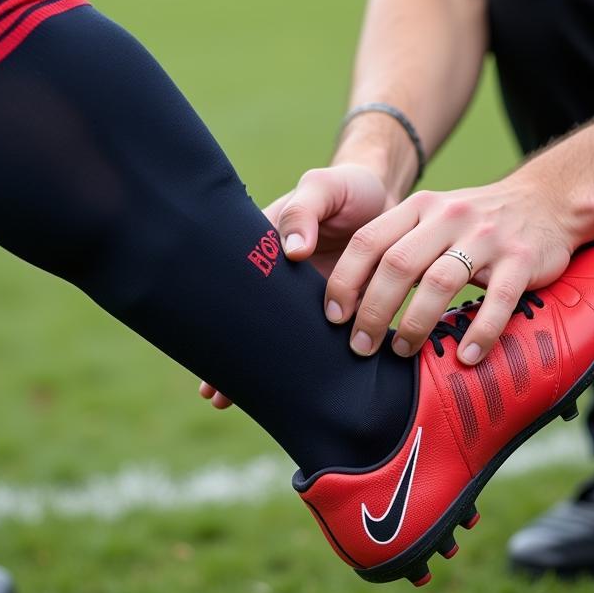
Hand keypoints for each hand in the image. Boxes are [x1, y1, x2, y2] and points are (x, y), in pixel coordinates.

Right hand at [198, 163, 393, 408]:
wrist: (387, 199)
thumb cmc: (346, 190)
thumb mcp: (322, 188)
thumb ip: (305, 211)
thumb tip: (294, 250)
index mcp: (266, 252)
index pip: (235, 289)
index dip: (218, 321)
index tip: (206, 353)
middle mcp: (283, 283)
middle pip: (252, 324)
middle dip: (232, 359)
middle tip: (215, 395)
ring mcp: (312, 301)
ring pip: (287, 341)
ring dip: (271, 370)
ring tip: (246, 403)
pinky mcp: (345, 311)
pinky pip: (327, 341)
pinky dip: (317, 365)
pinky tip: (307, 391)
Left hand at [323, 174, 576, 365]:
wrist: (547, 201)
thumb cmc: (476, 223)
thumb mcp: (432, 219)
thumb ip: (397, 247)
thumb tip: (351, 298)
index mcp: (419, 206)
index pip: (368, 240)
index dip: (345, 280)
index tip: (334, 316)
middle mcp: (448, 217)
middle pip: (398, 264)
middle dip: (373, 310)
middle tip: (361, 346)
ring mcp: (487, 237)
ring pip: (440, 282)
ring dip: (415, 323)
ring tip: (402, 351)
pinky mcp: (521, 259)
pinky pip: (498, 299)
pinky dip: (480, 332)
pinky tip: (466, 357)